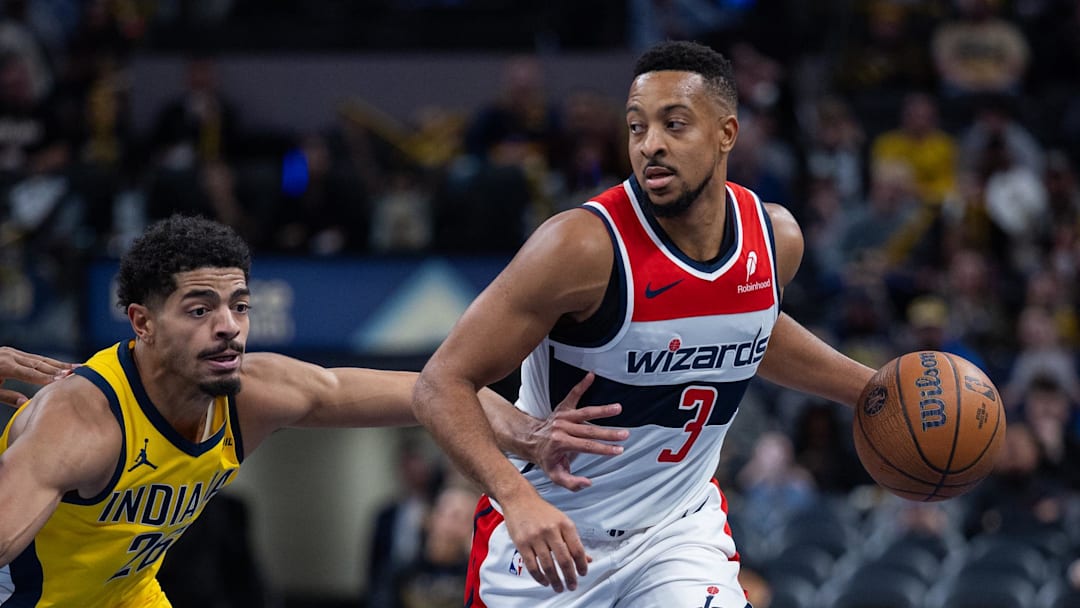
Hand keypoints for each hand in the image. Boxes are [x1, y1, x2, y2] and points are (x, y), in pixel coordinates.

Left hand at [0, 347, 74, 406]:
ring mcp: (11, 352)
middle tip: (74, 373)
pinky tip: (59, 365)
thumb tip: (24, 403)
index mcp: (3, 366)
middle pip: (38, 363)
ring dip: (58, 364)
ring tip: (74, 367)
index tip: (62, 380)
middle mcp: (10, 356)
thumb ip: (7, 396)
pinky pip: (34, 357)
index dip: (46, 377)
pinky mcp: (12, 352)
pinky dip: (48, 362)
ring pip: (39, 359)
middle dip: (57, 369)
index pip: (30, 373)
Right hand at [502, 492, 588, 592]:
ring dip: (555, 580)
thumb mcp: (562, 521)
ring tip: (559, 587)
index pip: (577, 549)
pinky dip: (539, 577)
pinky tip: (545, 581)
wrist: (519, 499)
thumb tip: (586, 559)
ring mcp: (535, 537)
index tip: (583, 573)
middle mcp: (551, 530)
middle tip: (572, 585)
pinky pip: (532, 566)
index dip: (582, 565)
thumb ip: (574, 540)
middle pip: (564, 560)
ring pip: (548, 566)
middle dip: (570, 577)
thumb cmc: (542, 511)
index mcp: (565, 524)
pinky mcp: (522, 544)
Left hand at [534, 372, 627, 490]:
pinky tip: (591, 376)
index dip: (604, 449)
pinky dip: (582, 385)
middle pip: (589, 430)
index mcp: (561, 443)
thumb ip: (572, 482)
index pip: (587, 446)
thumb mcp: (555, 476)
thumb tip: (588, 483)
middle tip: (624, 434)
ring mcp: (562, 417)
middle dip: (609, 433)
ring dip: (602, 410)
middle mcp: (562, 428)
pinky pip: (573, 395)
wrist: (530, 441)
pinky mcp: (563, 408)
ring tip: (617, 408)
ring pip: (585, 412)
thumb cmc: (545, 458)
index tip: (618, 450)